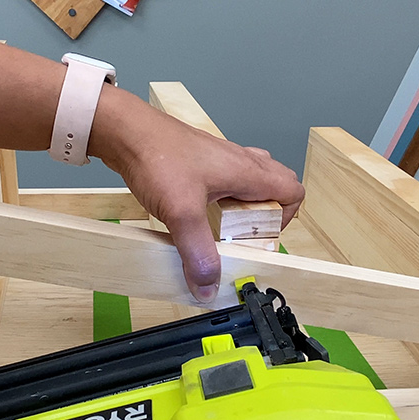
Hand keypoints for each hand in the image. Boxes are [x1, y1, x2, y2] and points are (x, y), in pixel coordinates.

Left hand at [91, 89, 303, 302]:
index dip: (285, 219)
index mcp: (247, 172)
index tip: (260, 237)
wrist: (126, 131)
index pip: (293, 191)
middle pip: (277, 183)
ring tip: (223, 224)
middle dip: (268, 213)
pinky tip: (198, 210)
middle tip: (243, 234)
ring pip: (251, 179)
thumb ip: (197, 253)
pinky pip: (226, 177)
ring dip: (246, 203)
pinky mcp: (199, 159)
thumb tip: (209, 288)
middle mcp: (239, 161)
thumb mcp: (182, 214)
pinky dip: (223, 195)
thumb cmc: (159, 160)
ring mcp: (219, 157)